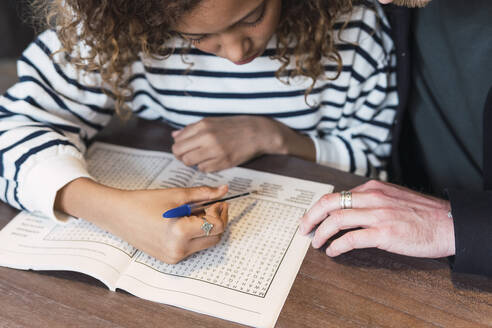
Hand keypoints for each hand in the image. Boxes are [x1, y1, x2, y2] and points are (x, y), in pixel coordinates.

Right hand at [56, 179, 228, 262]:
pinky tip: (186, 221)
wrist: (118, 215)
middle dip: (218, 220)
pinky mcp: (170, 259)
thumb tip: (224, 190)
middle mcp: (179, 250)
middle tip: (213, 204)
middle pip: (215, 237)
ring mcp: (174, 257)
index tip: (218, 200)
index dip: (221, 211)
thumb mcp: (177, 195)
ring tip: (196, 211)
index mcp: (181, 233)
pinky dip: (196, 234)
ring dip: (207, 227)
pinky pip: (193, 247)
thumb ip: (204, 194)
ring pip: (205, 243)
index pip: (217, 226)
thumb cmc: (144, 202)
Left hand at [171, 116, 314, 171]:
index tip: (184, 149)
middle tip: (189, 156)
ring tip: (201, 158)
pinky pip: (204, 169)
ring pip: (190, 162)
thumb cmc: (234, 126)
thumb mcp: (211, 122)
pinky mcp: (223, 162)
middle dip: (182, 156)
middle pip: (180, 153)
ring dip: (193, 162)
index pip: (178, 141)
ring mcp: (215, 151)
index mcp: (203, 125)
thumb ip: (191, 129)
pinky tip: (212, 160)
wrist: (257, 132)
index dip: (178, 147)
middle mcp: (207, 138)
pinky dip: (205, 166)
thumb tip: (174, 136)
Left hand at [299, 180, 454, 257]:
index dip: (318, 208)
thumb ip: (370, 200)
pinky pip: (351, 238)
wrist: (449, 223)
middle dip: (310, 216)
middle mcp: (372, 198)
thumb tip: (348, 210)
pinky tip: (333, 252)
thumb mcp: (392, 197)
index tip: (310, 218)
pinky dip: (337, 246)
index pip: (336, 195)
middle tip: (303, 229)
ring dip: (321, 233)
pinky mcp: (384, 233)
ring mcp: (378, 214)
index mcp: (372, 188)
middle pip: (329, 203)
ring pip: (336, 220)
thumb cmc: (422, 213)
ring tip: (316, 243)